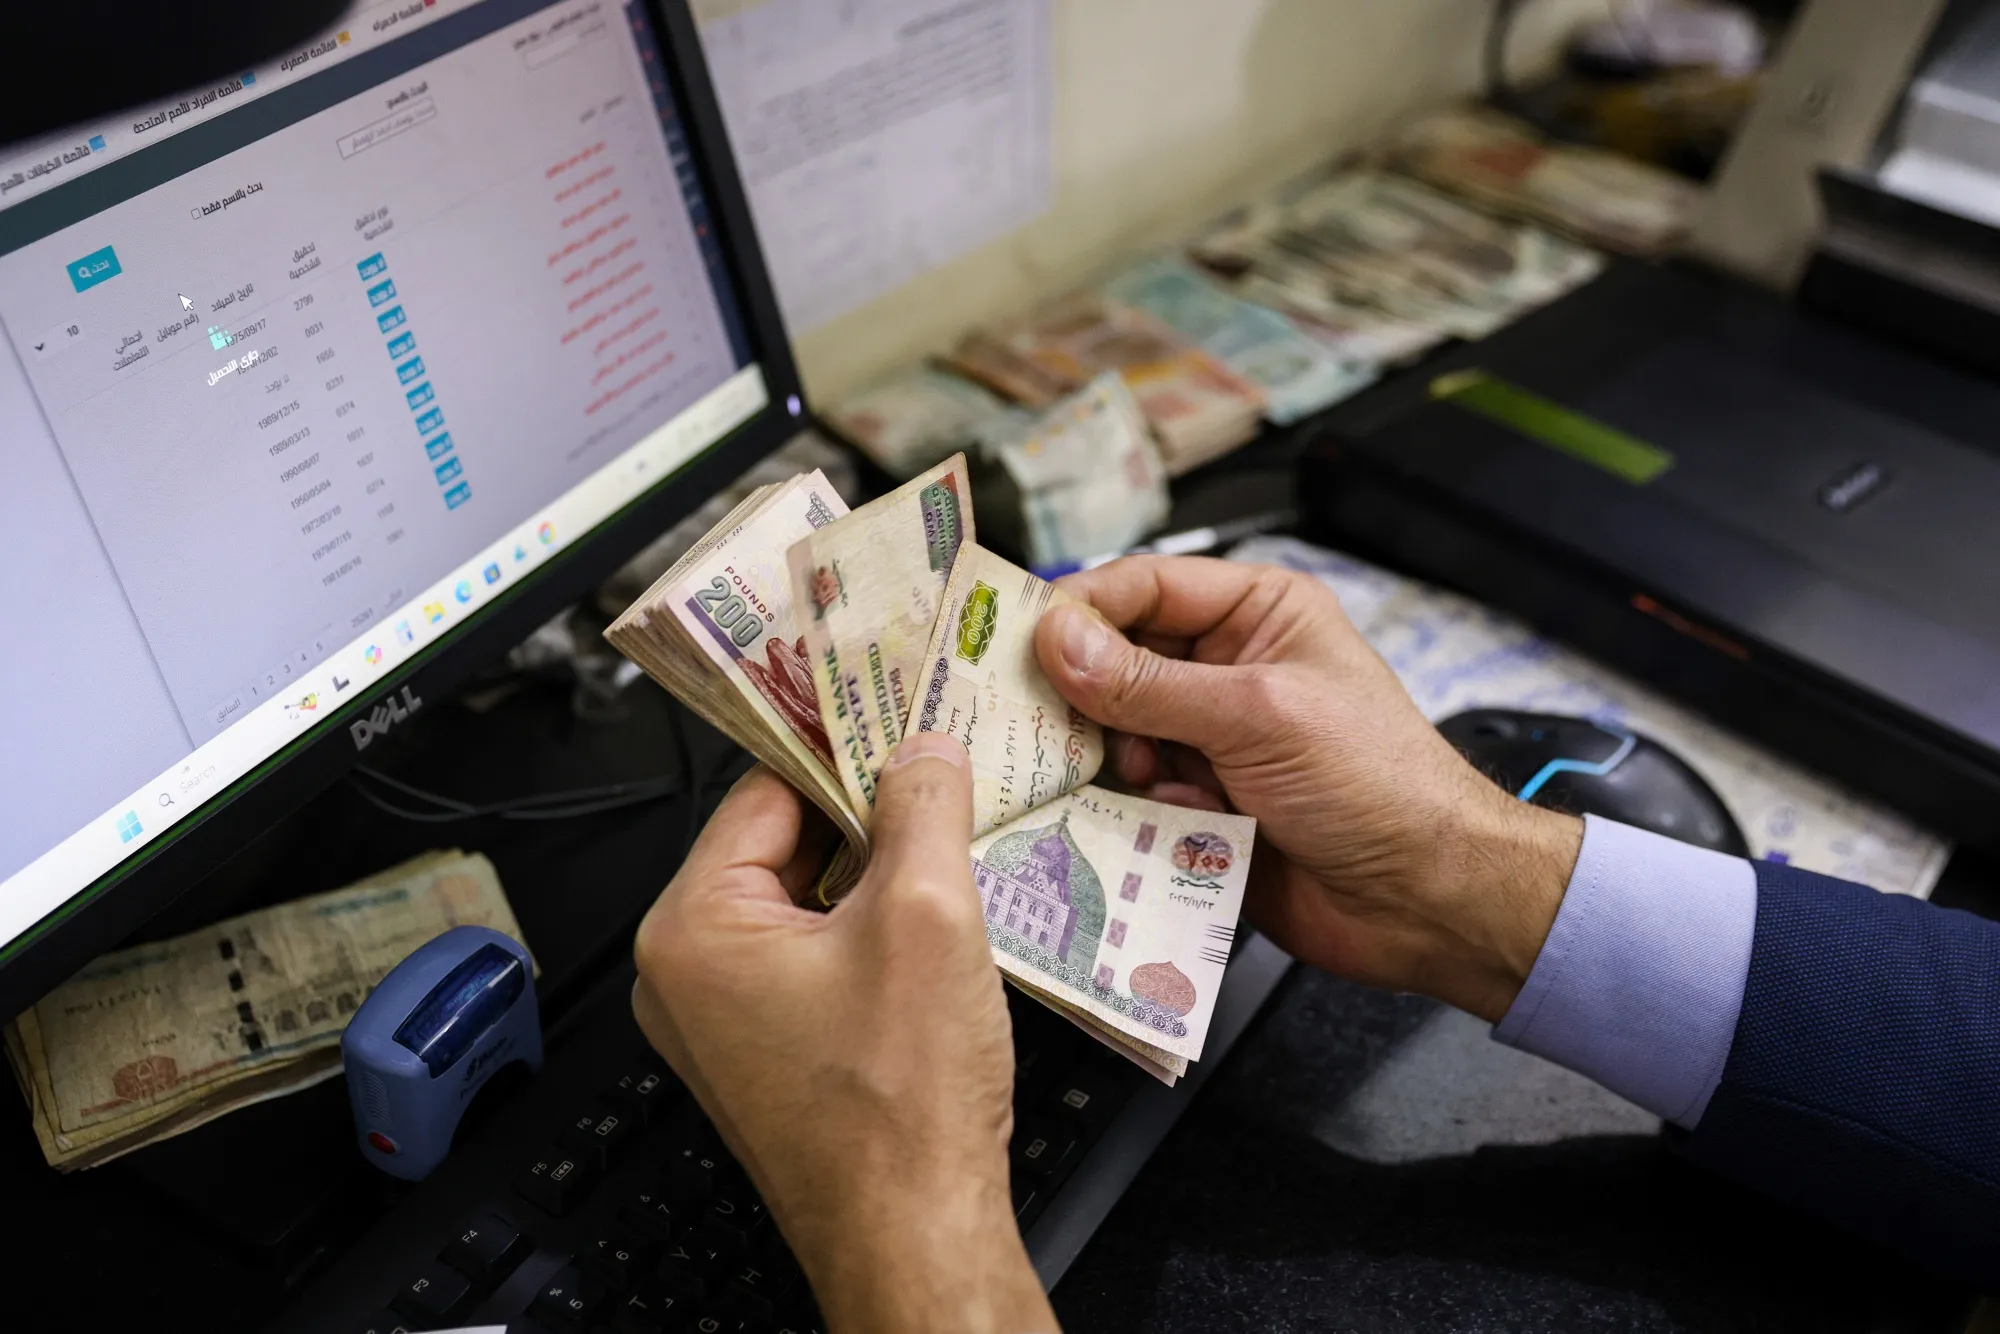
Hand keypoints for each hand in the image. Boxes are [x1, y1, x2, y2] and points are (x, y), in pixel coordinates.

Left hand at [633, 735, 1056, 1333]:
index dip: (845, 755)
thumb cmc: (899, 1108)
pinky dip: (868, 938)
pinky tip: (934, 938)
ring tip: (952, 866)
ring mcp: (720, 1023)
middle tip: (945, 793)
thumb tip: (922, 750)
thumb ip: (922, 808)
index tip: (903, 727)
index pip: (766, 790)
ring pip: (803, 903)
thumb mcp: (927, 916)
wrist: (914, 1237)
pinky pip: (811, 961)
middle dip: (868, 822)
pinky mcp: (764, 1056)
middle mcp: (685, 975)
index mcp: (691, 929)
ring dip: (875, 882)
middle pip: (782, 845)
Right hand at [1034, 556, 1581, 1022]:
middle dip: (1080, 693)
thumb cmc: (1378, 785)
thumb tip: (1057, 639)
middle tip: (1035, 720)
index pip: (1143, 586)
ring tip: (1135, 781)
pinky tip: (1148, 822)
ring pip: (1113, 733)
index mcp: (1257, 613)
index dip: (1080, 608)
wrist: (1424, 899)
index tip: (1016, 640)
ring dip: (1109, 759)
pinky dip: (1125, 809)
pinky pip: (1129, 796)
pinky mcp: (1198, 806)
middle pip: (1114, 661)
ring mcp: (1210, 740)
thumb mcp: (1258, 714)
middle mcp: (1227, 668)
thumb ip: (1149, 683)